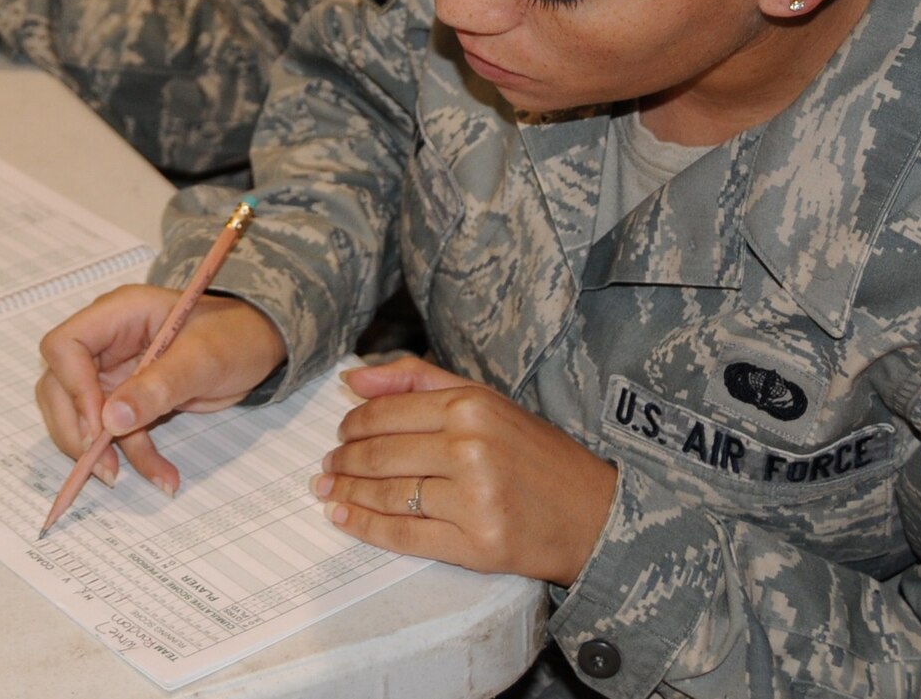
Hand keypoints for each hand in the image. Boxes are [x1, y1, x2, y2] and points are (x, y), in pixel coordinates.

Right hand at [37, 284, 286, 495]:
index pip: (65, 346)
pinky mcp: (129, 399)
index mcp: (119, 314)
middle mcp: (107, 342)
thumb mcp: (204, 357)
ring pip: (82, 417)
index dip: (72, 388)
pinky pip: (116, 433)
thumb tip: (111, 421)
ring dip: (102, 452)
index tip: (100, 426)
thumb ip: (159, 385)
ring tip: (125, 479)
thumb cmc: (235, 334)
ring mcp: (115, 371)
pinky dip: (134, 458)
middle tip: (103, 466)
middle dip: (77, 429)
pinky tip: (164, 477)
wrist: (259, 345)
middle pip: (60, 386)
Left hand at [314, 356, 617, 586]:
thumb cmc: (536, 455)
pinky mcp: (476, 544)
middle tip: (327, 468)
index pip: (386, 413)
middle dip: (343, 463)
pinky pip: (404, 535)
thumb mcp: (487, 401)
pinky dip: (365, 527)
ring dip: (347, 494)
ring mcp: (473, 499)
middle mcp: (470, 448)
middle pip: (380, 455)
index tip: (340, 434)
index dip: (352, 425)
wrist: (593, 514)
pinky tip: (344, 518)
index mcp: (471, 405)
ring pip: (387, 495)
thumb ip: (419, 380)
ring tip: (328, 493)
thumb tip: (353, 377)